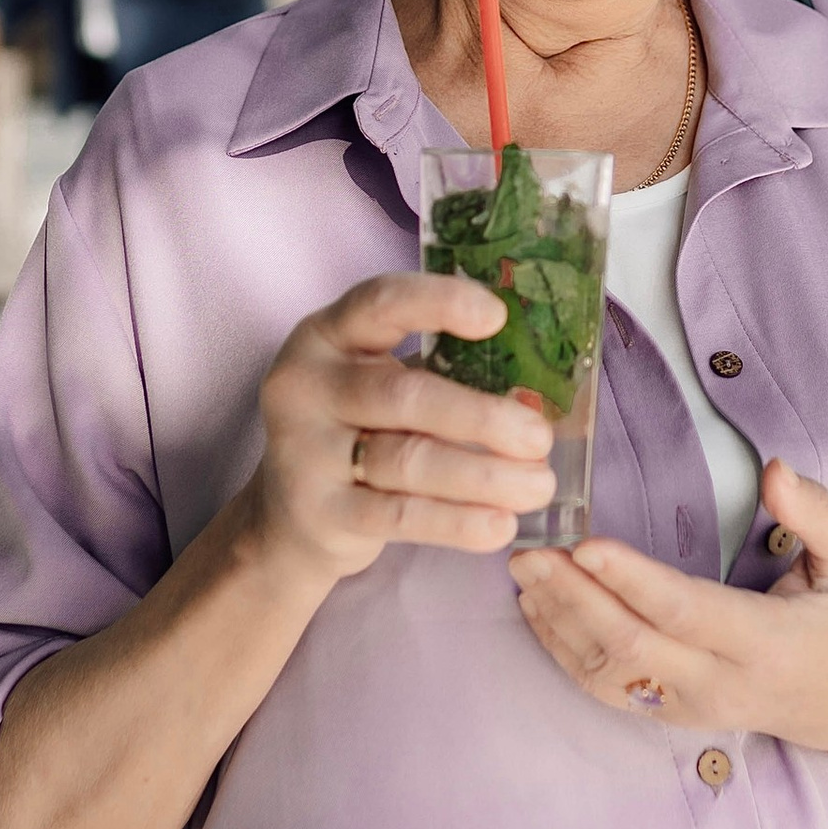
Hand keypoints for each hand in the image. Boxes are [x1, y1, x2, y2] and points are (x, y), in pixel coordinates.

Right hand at [242, 273, 557, 582]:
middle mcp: (307, 386)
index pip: (381, 303)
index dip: (440, 303)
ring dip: (483, 476)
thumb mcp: (380, 383)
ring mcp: (306, 452)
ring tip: (537, 486)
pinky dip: (456, 523)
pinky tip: (499, 526)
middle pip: (405, 394)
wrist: (288, 518)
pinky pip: (399, 517)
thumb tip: (538, 386)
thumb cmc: (359, 431)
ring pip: (408, 461)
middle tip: (539, 438)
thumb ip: (439, 371)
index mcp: (328, 334)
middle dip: (482, 418)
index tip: (497, 317)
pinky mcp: (319, 513)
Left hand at [510, 457, 827, 755]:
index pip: (687, 612)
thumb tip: (774, 469)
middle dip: (574, 597)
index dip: (632, 580)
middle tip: (530, 549)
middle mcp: (723, 685)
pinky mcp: (671, 713)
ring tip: (525, 569)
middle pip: (633, 646)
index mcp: (769, 645)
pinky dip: (564, 650)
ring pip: (609, 673)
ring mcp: (692, 707)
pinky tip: (540, 607)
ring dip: (558, 621)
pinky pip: (608, 688)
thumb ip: (819, 514)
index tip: (586, 544)